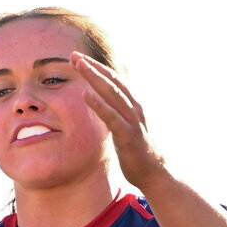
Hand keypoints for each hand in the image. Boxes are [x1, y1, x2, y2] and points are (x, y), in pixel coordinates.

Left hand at [72, 51, 168, 191]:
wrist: (153, 172)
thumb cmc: (135, 150)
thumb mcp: (122, 126)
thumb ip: (113, 113)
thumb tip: (99, 104)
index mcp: (131, 105)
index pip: (113, 80)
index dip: (96, 67)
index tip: (79, 58)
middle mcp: (133, 107)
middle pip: (112, 81)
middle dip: (93, 67)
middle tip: (74, 55)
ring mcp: (132, 120)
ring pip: (112, 93)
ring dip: (95, 78)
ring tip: (79, 66)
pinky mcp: (128, 135)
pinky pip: (111, 117)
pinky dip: (99, 104)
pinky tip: (85, 95)